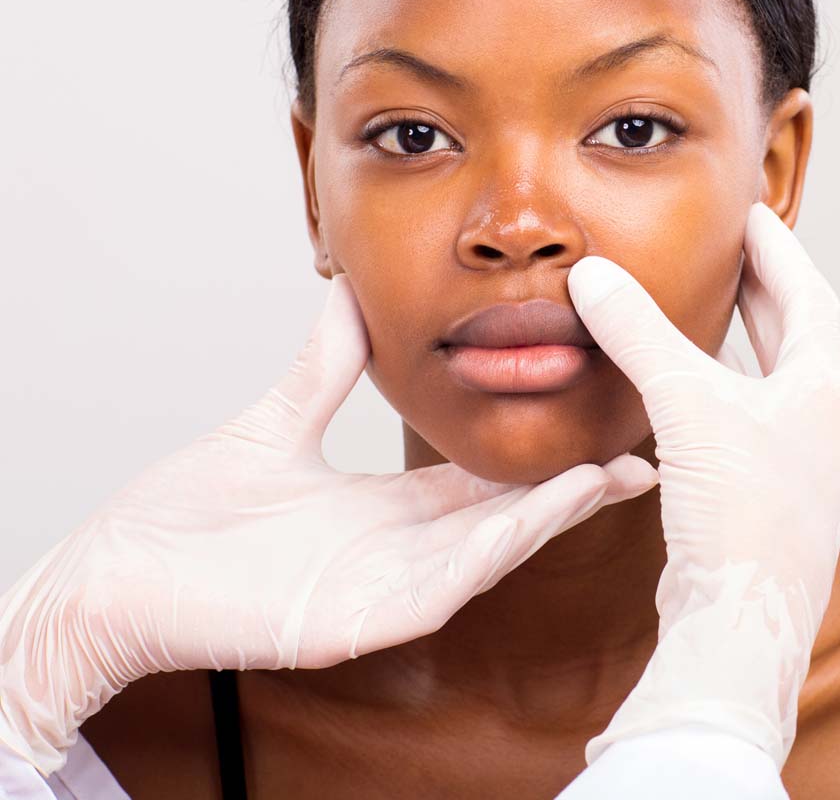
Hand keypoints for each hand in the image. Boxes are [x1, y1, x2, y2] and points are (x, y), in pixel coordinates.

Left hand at [0, 274, 658, 775]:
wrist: (126, 569)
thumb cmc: (192, 510)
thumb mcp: (280, 418)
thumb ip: (326, 363)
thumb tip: (352, 292)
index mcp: (385, 507)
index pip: (482, 479)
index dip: (539, 453)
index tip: (593, 417)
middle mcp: (399, 549)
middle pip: (504, 514)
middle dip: (573, 487)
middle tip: (641, 450)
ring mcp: (386, 588)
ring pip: (489, 548)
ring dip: (552, 513)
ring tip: (612, 472)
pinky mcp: (363, 619)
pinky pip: (445, 583)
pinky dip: (497, 548)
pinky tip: (538, 514)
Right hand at [566, 202, 839, 768]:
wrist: (738, 621)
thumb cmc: (739, 517)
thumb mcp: (688, 405)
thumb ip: (639, 335)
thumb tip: (594, 278)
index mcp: (823, 389)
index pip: (807, 293)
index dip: (778, 247)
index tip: (750, 211)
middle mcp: (819, 420)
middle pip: (794, 331)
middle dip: (760, 285)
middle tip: (727, 245)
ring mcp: (794, 458)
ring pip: (767, 374)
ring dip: (739, 334)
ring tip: (707, 301)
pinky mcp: (761, 490)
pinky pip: (741, 412)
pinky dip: (715, 381)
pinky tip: (683, 382)